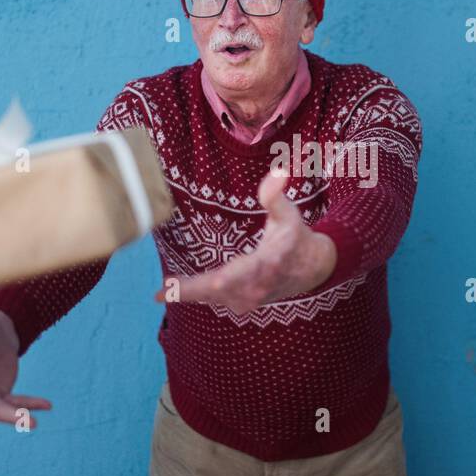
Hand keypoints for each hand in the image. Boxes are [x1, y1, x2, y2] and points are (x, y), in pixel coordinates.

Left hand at [153, 167, 337, 314]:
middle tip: (161, 292)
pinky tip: (178, 292)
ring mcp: (251, 299)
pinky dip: (198, 297)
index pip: (235, 276)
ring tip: (164, 292)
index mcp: (265, 264)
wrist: (314, 269)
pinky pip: (217, 301)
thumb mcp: (289, 214)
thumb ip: (276, 196)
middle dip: (189, 291)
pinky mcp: (246, 304)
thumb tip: (277, 172)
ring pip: (214, 299)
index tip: (201, 283)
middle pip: (216, 292)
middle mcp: (256, 287)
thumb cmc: (296, 238)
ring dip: (190, 295)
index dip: (212, 282)